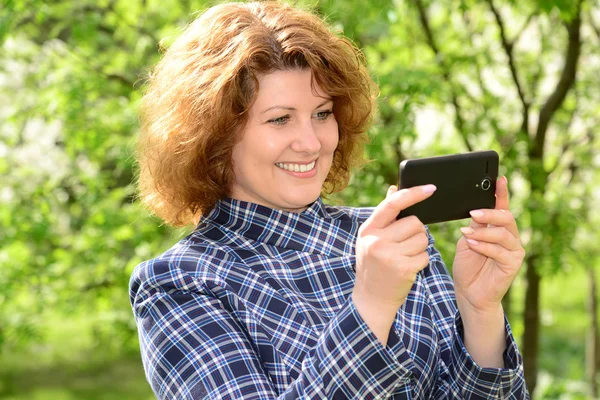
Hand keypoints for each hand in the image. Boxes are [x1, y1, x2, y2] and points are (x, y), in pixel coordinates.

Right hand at [353, 184, 435, 310]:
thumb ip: (385, 214)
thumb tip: (394, 188)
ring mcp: (389, 256)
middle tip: (403, 245)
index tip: (431, 188)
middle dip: (416, 232)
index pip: (393, 204)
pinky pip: (425, 255)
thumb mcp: (372, 238)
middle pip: (414, 222)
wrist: (371, 297)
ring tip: (404, 257)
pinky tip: (408, 267)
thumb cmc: (374, 263)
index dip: (413, 193)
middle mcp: (376, 241)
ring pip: (423, 239)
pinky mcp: (403, 269)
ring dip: (420, 247)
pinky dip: (421, 261)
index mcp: (368, 229)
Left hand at [452, 176, 525, 314]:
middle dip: (490, 213)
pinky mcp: (513, 264)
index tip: (498, 178)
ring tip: (467, 233)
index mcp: (498, 228)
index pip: (502, 207)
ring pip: (503, 233)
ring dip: (483, 232)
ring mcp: (514, 250)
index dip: (501, 192)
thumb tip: (475, 209)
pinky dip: (484, 246)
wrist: (469, 293)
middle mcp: (510, 237)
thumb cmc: (467, 266)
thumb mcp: (467, 240)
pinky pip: (500, 251)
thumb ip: (473, 226)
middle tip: (473, 213)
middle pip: (506, 217)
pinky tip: (472, 244)